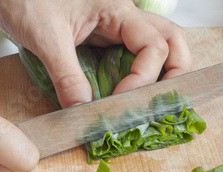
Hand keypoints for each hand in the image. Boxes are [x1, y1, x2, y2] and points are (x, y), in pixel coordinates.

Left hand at [0, 0, 192, 107]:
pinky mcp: (104, 40)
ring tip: (151, 100)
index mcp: (117, 10)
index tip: (121, 101)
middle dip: (176, 72)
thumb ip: (66, 75)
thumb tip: (82, 109)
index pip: (154, 46)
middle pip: (172, 40)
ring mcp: (116, 29)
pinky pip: (133, 58)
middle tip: (164, 100)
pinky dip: (138, 78)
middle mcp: (124, 18)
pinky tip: (127, 96)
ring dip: (162, 74)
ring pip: (159, 47)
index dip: (143, 78)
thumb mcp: (46, 37)